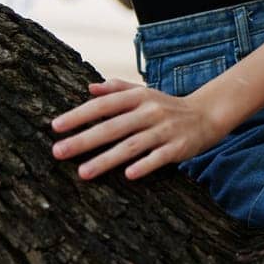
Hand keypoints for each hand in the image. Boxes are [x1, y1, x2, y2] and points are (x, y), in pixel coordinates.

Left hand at [49, 77, 228, 181]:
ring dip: (106, 159)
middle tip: (58, 152)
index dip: (79, 115)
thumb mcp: (144, 92)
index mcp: (138, 97)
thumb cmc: (167, 106)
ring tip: (82, 173)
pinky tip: (128, 175)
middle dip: (84, 139)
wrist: (207, 115)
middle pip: (112, 126)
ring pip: (131, 145)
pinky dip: (145, 164)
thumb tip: (89, 88)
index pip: (103, 105)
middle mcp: (150, 111)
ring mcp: (165, 129)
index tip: (55, 127)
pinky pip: (159, 157)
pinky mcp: (178, 147)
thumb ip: (117, 88)